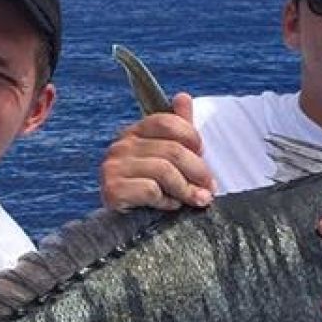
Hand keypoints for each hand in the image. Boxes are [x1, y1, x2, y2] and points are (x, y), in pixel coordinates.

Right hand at [100, 92, 214, 210]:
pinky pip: (151, 190)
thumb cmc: (149, 187)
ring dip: (186, 189)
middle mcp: (121, 145)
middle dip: (198, 171)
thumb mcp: (166, 156)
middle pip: (172, 150)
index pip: (168, 122)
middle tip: (209, 189)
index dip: (192, 138)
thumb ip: (177, 128)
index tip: (203, 154)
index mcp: (135, 132)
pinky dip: (167, 202)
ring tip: (196, 200)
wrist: (123, 224)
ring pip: (164, 171)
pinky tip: (169, 206)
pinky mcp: (112, 189)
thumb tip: (183, 97)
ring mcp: (114, 167)